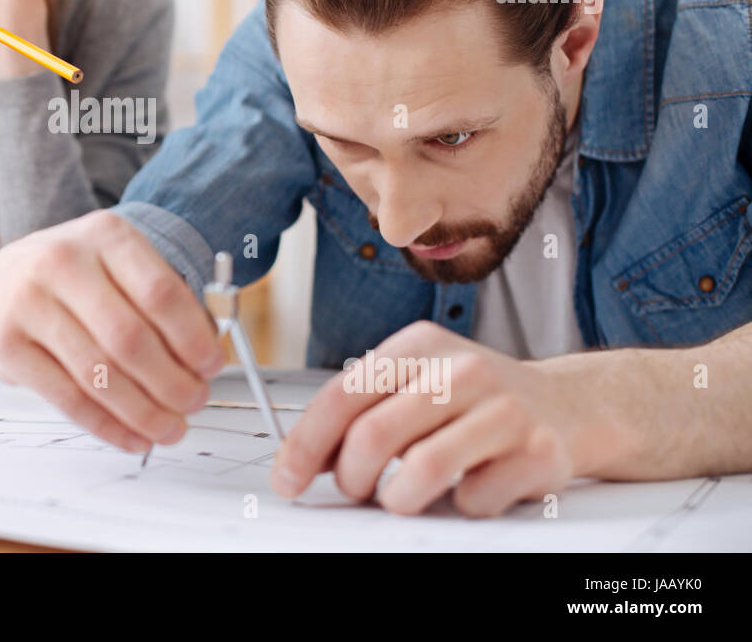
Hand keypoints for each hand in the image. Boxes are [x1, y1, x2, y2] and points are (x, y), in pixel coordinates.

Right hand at [0, 210, 225, 451]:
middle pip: (130, 338)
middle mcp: (62, 261)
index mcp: (104, 235)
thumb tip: (200, 365)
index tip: (212, 367)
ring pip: (98, 374)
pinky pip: (66, 397)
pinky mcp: (4, 344)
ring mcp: (27, 301)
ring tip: (169, 427)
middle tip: (194, 402)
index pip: (161, 293)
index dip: (192, 338)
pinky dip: (106, 425)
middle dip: (171, 382)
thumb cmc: (71, 279)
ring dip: (142, 411)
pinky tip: (132, 435)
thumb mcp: (117, 266)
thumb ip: (159, 303)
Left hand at [271, 320, 609, 516]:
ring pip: (422, 469)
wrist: (566, 405)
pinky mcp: (538, 451)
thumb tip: (304, 458)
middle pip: (374, 435)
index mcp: (419, 345)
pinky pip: (473, 498)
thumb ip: (362, 412)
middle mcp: (462, 369)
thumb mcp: (414, 385)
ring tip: (401, 497)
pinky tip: (464, 490)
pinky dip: (457, 507)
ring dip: (398, 499)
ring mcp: (504, 408)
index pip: (342, 395)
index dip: (306, 444)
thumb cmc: (473, 400)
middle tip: (356, 490)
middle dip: (351, 478)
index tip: (288, 479)